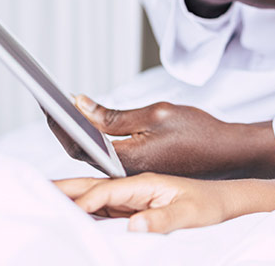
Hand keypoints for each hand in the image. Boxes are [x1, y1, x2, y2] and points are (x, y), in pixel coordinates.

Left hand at [48, 96, 274, 178]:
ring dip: (79, 133)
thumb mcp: (156, 113)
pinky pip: (110, 155)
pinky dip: (97, 139)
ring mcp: (132, 173)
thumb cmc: (198, 131)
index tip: (47, 101)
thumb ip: (115, 114)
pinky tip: (94, 124)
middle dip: (64, 126)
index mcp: (126, 160)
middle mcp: (125, 172)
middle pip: (82, 150)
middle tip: (50, 102)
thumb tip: (80, 105)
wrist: (228, 153)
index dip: (59, 122)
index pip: (79, 143)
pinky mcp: (140, 170)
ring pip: (95, 153)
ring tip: (67, 109)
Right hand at [54, 173, 241, 232]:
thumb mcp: (191, 213)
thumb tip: (134, 227)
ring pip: (96, 194)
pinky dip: (86, 208)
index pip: (107, 190)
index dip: (86, 201)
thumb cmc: (211, 203)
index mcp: (146, 180)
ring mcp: (135, 193)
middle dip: (66, 189)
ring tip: (43, 199)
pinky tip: (72, 215)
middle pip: (94, 185)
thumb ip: (162, 219)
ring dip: (71, 197)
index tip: (67, 213)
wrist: (227, 198)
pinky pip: (105, 205)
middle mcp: (136, 183)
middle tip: (36, 191)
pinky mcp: (136, 202)